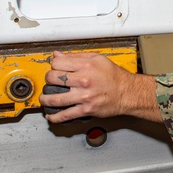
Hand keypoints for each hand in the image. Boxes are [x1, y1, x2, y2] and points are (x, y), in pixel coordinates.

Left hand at [40, 51, 161, 123]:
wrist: (127, 93)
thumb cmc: (114, 76)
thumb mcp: (97, 59)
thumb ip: (76, 57)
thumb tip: (58, 55)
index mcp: (85, 66)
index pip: (57, 64)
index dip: (54, 66)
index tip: (55, 69)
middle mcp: (84, 80)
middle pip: (53, 79)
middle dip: (48, 80)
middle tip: (50, 82)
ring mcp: (84, 96)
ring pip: (55, 98)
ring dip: (45, 99)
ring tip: (45, 98)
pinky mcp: (86, 109)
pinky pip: (66, 115)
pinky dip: (55, 117)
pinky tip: (51, 115)